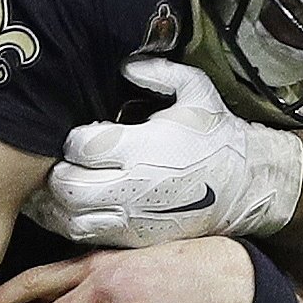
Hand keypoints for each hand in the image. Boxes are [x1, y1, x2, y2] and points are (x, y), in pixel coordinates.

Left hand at [24, 57, 302, 249]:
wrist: (246, 186)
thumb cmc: (217, 136)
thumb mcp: (196, 92)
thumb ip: (158, 72)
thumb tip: (126, 64)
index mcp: (142, 148)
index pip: (81, 146)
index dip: (72, 140)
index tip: (78, 136)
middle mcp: (132, 186)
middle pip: (67, 185)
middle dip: (57, 172)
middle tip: (62, 162)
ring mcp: (131, 217)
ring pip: (69, 216)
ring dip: (56, 202)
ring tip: (57, 187)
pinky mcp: (134, 238)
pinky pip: (86, 235)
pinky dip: (69, 222)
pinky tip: (70, 208)